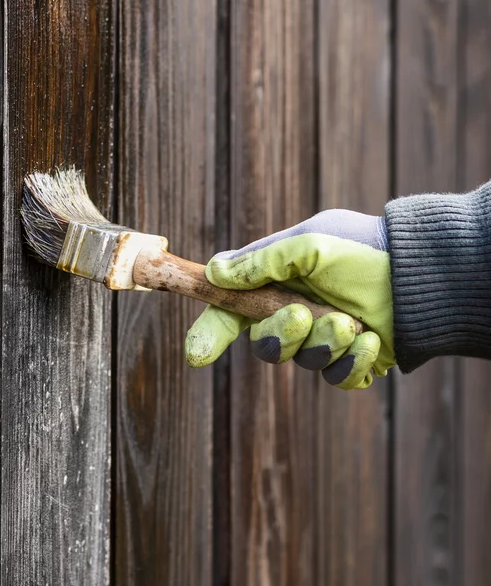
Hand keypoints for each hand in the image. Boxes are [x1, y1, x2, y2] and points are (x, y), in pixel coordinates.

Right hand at [185, 209, 394, 389]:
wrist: (426, 272)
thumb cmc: (365, 249)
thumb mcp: (309, 243)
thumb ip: (261, 262)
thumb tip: (216, 273)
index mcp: (277, 283)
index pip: (232, 311)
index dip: (211, 332)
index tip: (197, 354)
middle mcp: (295, 312)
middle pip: (263, 344)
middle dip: (278, 332)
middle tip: (301, 314)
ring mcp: (324, 340)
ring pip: (301, 361)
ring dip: (323, 342)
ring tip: (350, 321)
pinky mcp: (352, 362)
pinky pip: (337, 378)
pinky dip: (351, 360)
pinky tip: (369, 339)